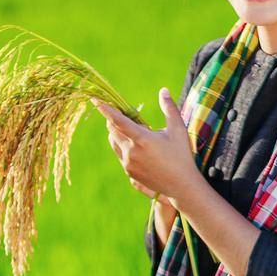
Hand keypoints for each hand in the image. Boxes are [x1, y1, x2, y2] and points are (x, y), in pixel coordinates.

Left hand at [93, 89, 197, 206]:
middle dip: (115, 119)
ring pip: (113, 141)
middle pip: (113, 129)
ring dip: (117, 131)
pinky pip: (119, 153)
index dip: (106, 109)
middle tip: (127, 114)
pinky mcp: (128, 171)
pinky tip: (135, 144)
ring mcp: (128, 163)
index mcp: (142, 139)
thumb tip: (163, 90)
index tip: (95, 100)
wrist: (181, 185)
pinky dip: (122, 144)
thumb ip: (169, 108)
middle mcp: (132, 151)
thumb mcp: (178, 129)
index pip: (118, 121)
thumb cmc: (181, 155)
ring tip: (133, 129)